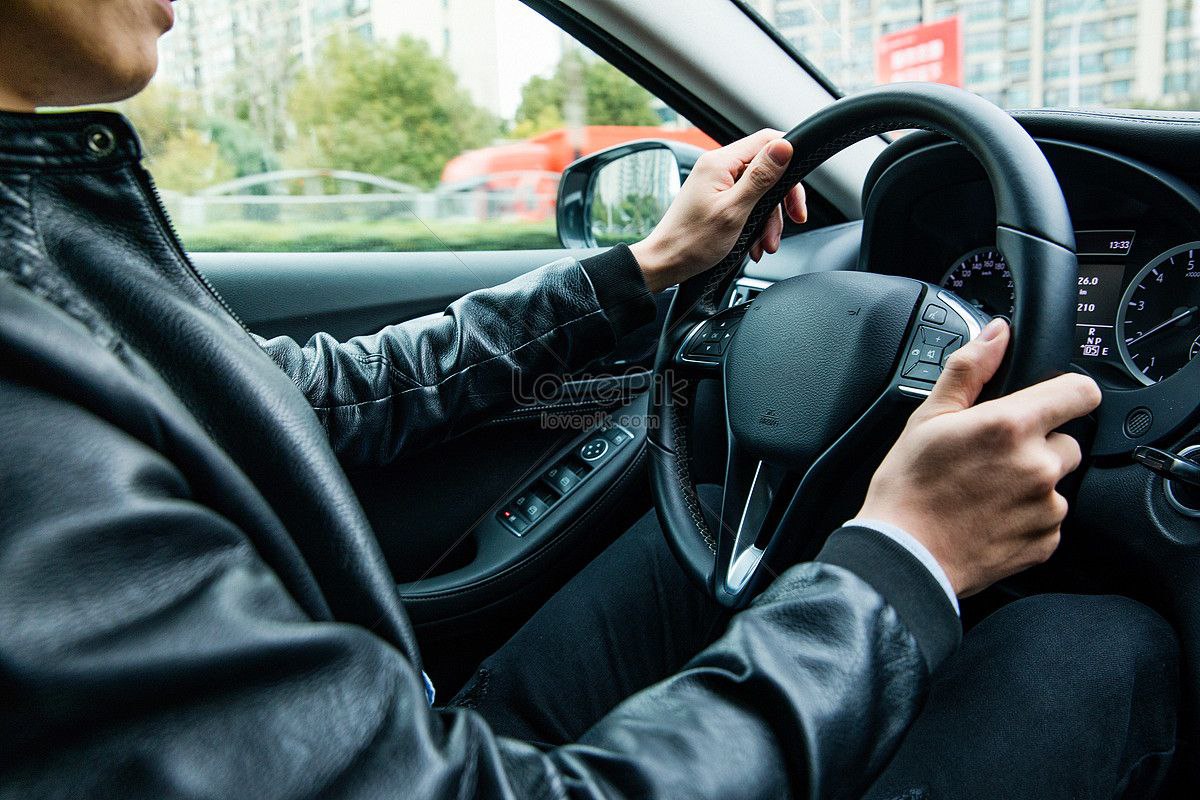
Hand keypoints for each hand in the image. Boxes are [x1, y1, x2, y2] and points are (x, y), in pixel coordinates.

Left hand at [630, 129, 807, 291]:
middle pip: (767, 169)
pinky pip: (747, 203)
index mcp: (720, 163)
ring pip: (760, 191)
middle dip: (781, 200)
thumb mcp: (734, 210)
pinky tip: (754, 244)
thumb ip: (760, 177)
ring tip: (766, 244)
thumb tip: (784, 147)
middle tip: (792, 221)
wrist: (665, 264)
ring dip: (768, 219)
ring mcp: (717, 183)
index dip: (790, 161)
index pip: (767, 141)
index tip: (797, 192)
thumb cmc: (691, 242)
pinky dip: (756, 224)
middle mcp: (718, 167)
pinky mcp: (716, 199)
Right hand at [857, 319, 1101, 596]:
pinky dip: (1026, 518)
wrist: (904, 555)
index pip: (1080, 393)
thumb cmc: (909, 487)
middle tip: (992, 459)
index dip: (1067, 394)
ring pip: (1056, 482)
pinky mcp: (1046, 542)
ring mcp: (1046, 508)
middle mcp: (1039, 466)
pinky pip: (1049, 520)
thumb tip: (997, 334)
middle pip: (1066, 441)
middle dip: (1038, 445)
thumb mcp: (929, 416)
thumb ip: (970, 369)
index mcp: (1012, 426)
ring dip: (1031, 483)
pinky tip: (990, 518)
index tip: (1049, 403)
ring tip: (985, 493)